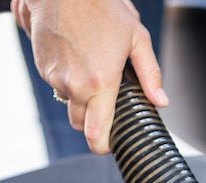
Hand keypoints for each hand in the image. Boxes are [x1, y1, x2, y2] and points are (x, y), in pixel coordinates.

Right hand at [12, 0, 168, 153]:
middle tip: (108, 100)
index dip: (104, 146)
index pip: (97, 134)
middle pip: (81, 124)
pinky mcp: (44, 68)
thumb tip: (161, 102)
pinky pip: (58, 85)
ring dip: (81, 97)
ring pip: (70, 103)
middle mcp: (75, 86)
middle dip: (94, 119)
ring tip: (93, 68)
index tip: (111, 144)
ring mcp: (56, 78)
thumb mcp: (136, 38)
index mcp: (100, 83)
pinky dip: (68, 79)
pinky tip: (78, 58)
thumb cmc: (102, 7)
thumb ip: (150, 74)